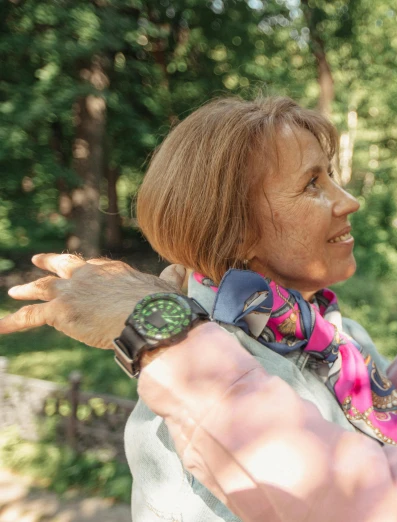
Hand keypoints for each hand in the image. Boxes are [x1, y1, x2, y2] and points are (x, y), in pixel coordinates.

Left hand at [0, 254, 182, 348]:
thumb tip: (181, 268)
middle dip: (49, 264)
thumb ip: (170, 277)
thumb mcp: (168, 286)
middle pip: (63, 266)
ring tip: (14, 293)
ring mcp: (72, 292)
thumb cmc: (163, 305)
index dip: (84, 267)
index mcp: (112, 270)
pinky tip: (0, 327)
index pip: (93, 266)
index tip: (78, 266)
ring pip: (42, 289)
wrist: (149, 318)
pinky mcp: (60, 312)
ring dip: (27, 290)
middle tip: (38, 260)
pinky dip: (12, 322)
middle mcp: (88, 275)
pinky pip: (29, 317)